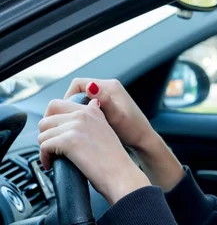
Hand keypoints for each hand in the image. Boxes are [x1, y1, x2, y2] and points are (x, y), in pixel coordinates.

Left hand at [38, 98, 150, 204]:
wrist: (121, 174)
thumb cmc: (114, 159)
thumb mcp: (107, 128)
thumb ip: (95, 115)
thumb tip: (91, 104)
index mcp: (91, 110)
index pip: (57, 105)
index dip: (50, 119)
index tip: (53, 132)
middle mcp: (83, 115)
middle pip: (46, 119)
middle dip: (45, 134)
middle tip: (52, 147)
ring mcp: (75, 127)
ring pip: (42, 134)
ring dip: (45, 147)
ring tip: (54, 157)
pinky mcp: (68, 141)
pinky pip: (43, 146)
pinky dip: (44, 158)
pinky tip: (52, 164)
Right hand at [62, 78, 183, 190]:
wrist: (144, 140)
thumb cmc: (133, 130)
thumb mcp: (117, 117)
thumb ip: (103, 101)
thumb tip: (90, 86)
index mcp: (110, 86)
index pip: (77, 84)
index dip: (67, 97)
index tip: (64, 114)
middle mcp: (109, 88)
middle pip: (78, 91)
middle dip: (70, 105)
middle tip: (65, 121)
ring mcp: (108, 96)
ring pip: (82, 99)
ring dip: (75, 111)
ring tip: (72, 125)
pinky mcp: (108, 105)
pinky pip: (89, 105)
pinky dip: (83, 114)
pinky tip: (83, 127)